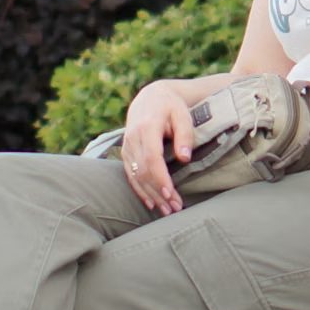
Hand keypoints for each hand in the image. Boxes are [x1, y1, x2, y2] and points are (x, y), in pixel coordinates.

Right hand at [121, 81, 196, 213]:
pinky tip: (151, 203)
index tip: (170, 194)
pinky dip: (140, 191)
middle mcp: (133, 138)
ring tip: (167, 211)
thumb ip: (184, 135)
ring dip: (151, 195)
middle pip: (143, 171)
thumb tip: (184, 158)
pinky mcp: (125, 153)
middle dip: (158, 192)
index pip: (151, 157)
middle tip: (174, 208)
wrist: (150, 98)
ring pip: (136, 176)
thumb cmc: (171, 107)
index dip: (160, 178)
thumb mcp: (182, 115)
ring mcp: (127, 146)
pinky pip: (130, 175)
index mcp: (147, 126)